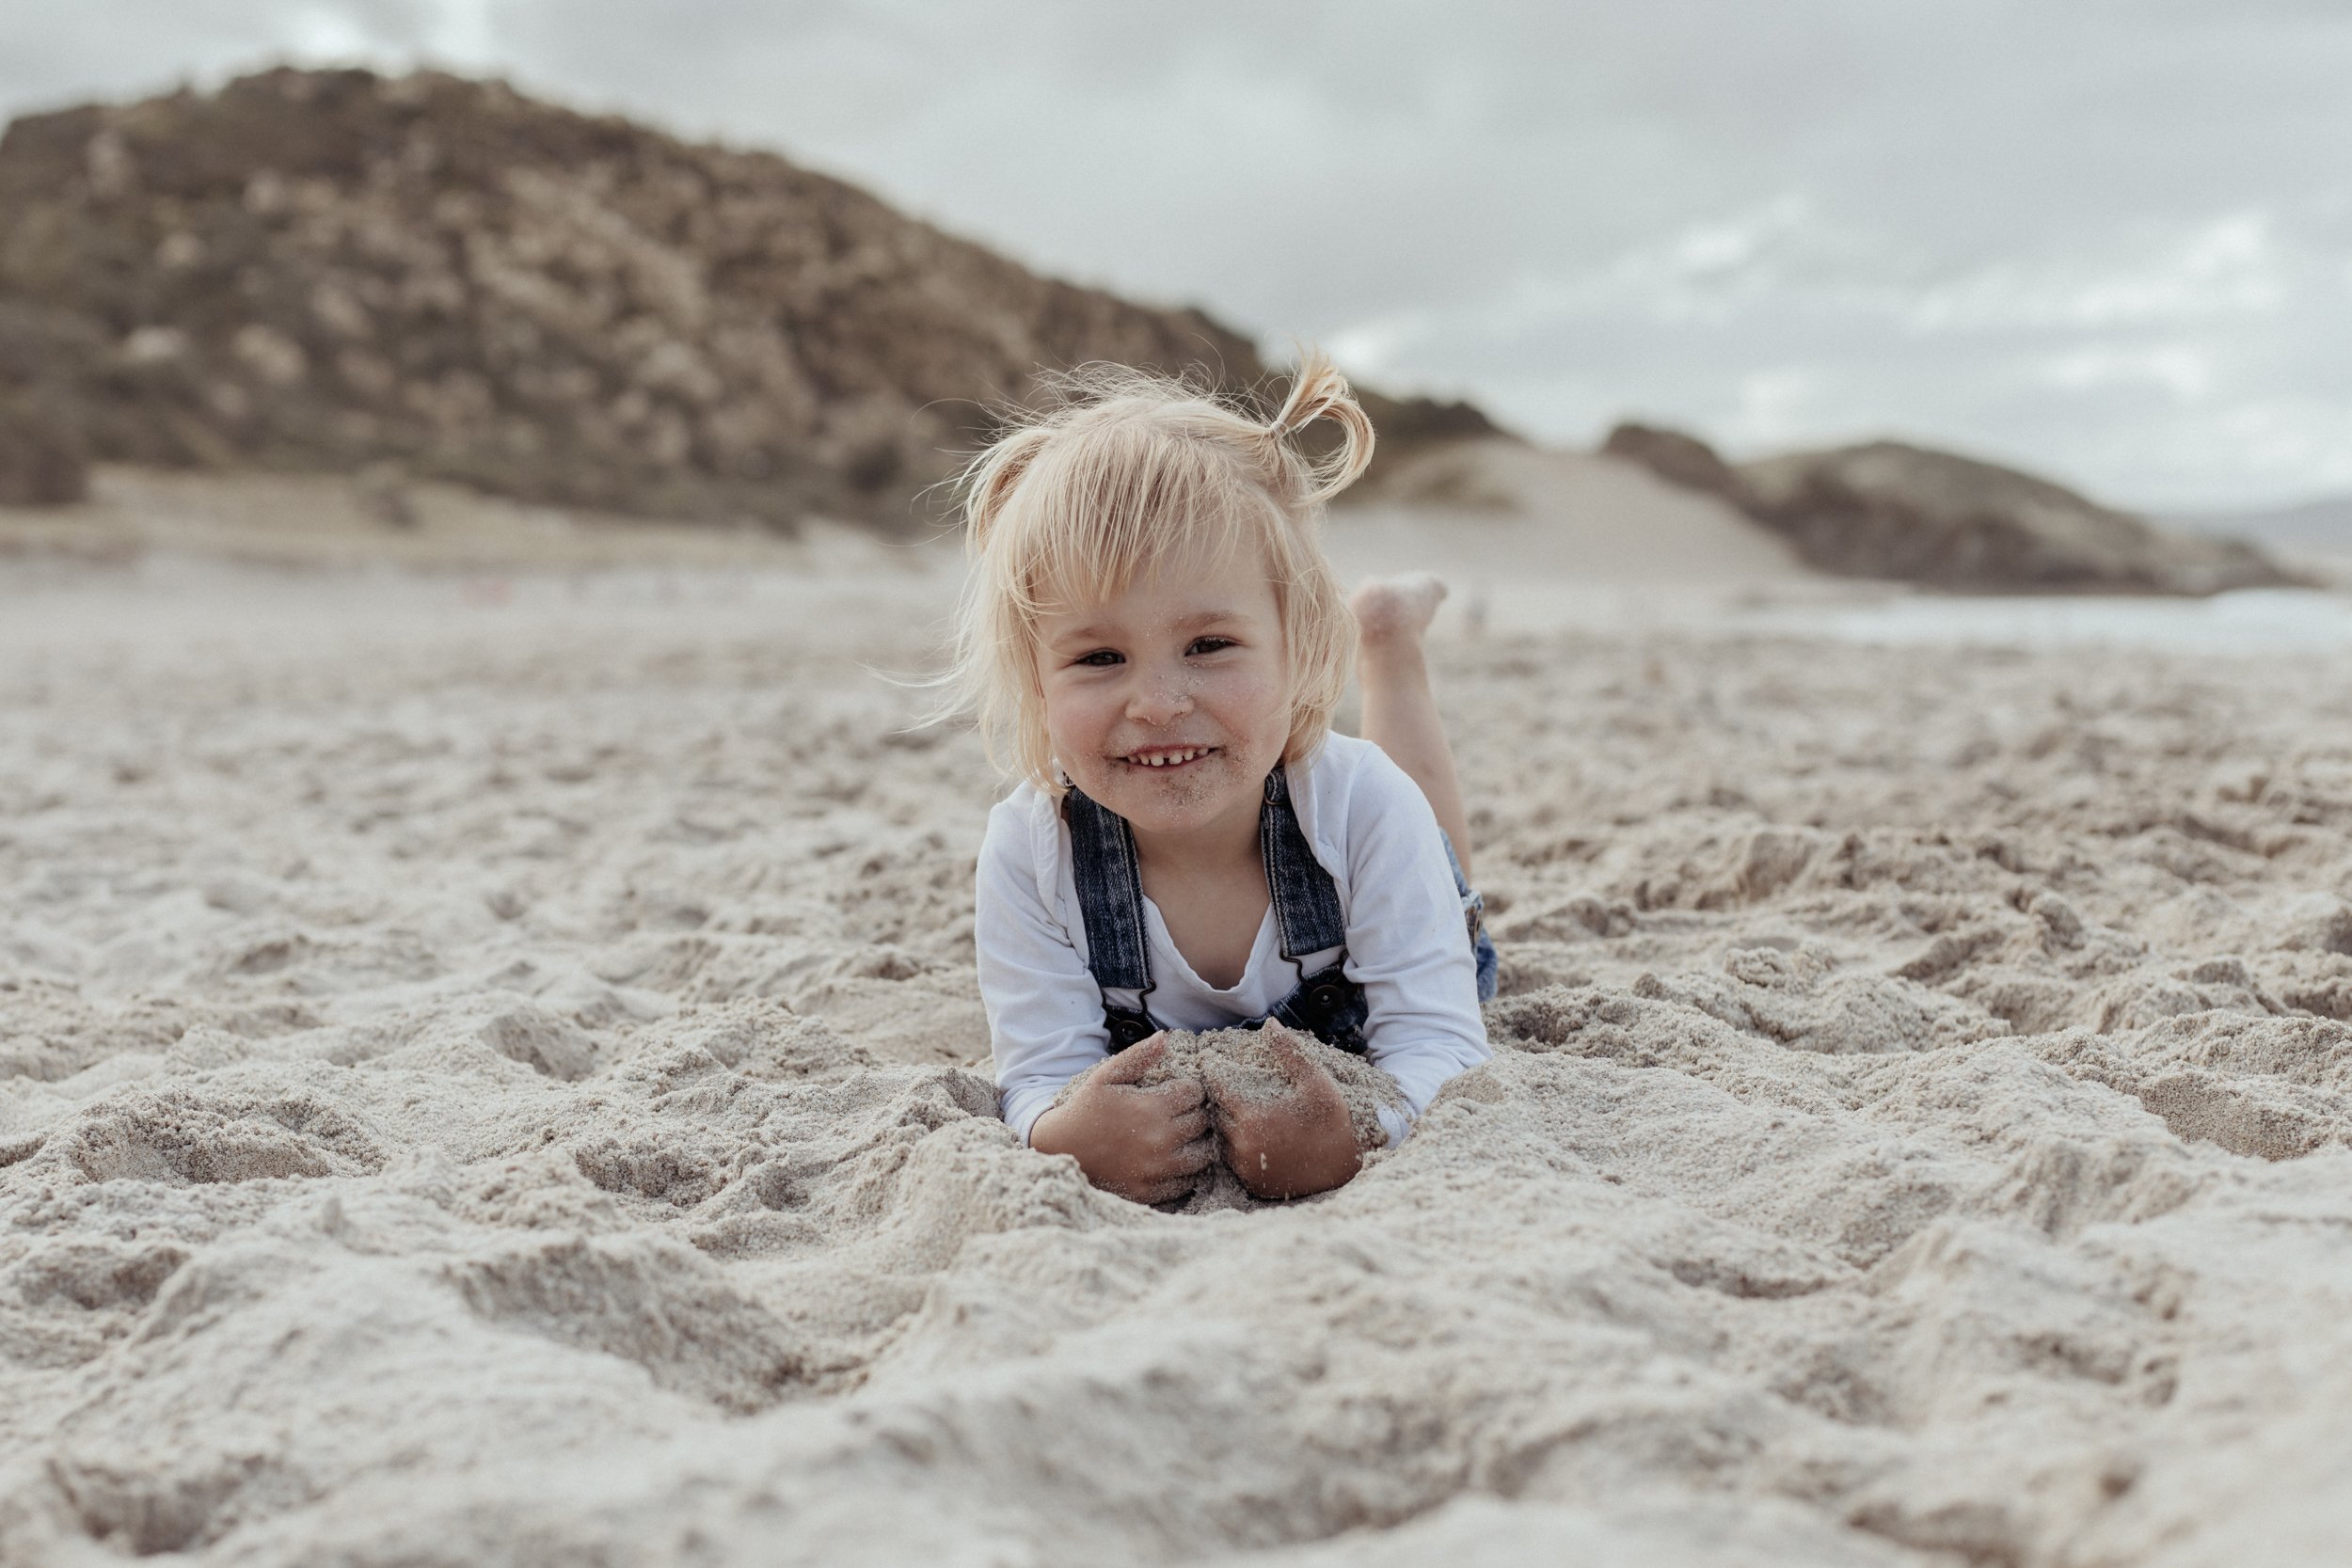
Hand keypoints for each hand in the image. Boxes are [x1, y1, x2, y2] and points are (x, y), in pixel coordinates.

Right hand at [1029, 1035, 1214, 1203]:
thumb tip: (1164, 1038)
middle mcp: (1161, 1139)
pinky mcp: (1152, 1191)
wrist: (1061, 1149)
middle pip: (1203, 1123)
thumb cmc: (1086, 1109)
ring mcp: (1158, 1169)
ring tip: (1181, 1136)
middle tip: (1181, 1113)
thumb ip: (1138, 1056)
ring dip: (1197, 1144)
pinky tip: (1171, 1159)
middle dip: (1196, 1114)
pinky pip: (1187, 1182)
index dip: (1190, 1089)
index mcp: (1153, 1108)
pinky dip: (1186, 1171)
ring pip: (1203, 1155)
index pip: (1196, 1093)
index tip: (1178, 1091)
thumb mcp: (1107, 1076)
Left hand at [1202, 1023, 1368, 1199]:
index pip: (1217, 1087)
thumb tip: (1270, 1023)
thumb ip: (1288, 1052)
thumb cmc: (1332, 1120)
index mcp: (1252, 1115)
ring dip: (1225, 1122)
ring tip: (1234, 1109)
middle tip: (1223, 1084)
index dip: (1213, 1071)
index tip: (1211, 1061)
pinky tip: (1248, 1134)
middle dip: (1218, 1097)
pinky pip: (1231, 1160)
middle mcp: (1242, 1143)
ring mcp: (1245, 1166)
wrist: (1347, 1167)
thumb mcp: (1314, 1080)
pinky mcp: (1251, 1183)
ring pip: (1220, 1138)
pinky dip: (1235, 1146)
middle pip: (1215, 1113)